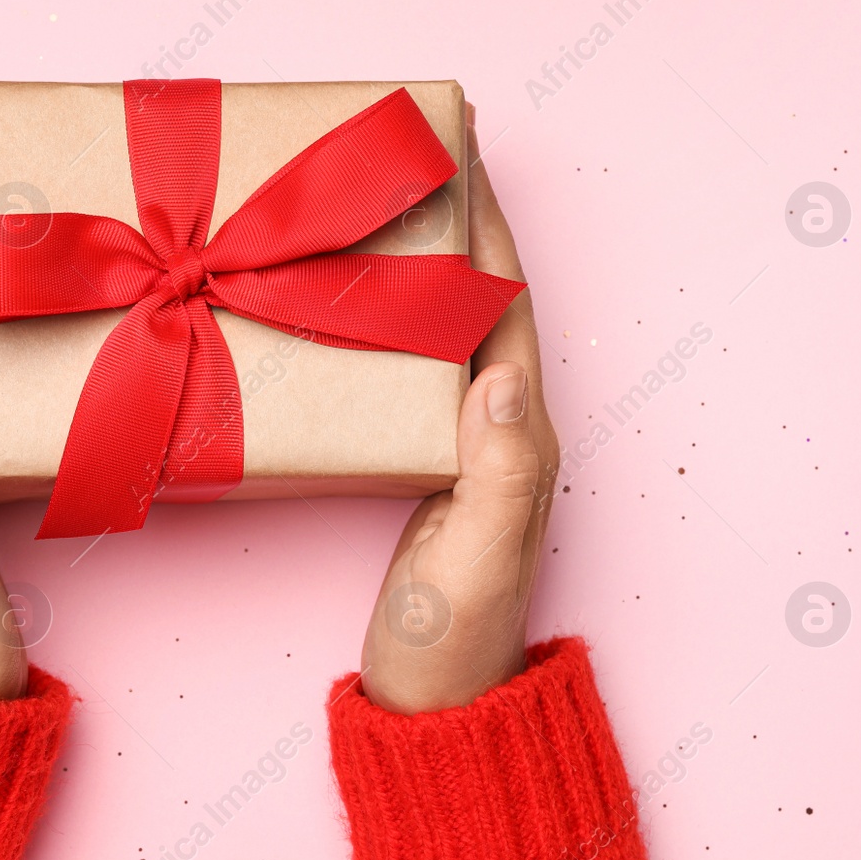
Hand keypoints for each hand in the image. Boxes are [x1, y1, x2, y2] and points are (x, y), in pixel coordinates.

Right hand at [360, 106, 560, 714]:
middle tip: (405, 159)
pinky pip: (404, 368)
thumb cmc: (454, 639)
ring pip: (438, 327)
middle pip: (474, 298)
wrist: (432, 704)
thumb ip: (501, 469)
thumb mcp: (477, 558)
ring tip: (369, 207)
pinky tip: (343, 303)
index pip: (505, 304)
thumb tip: (502, 369)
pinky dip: (381, 320)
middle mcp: (496, 424)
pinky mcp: (420, 461)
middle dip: (450, 223)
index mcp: (517, 433)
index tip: (460, 154)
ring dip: (414, 262)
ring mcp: (459, 441)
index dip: (486, 226)